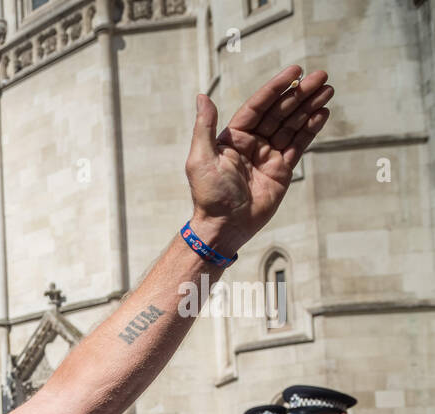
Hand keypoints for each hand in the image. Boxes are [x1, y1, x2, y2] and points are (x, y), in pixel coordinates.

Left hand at [186, 65, 332, 252]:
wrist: (224, 227)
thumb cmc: (209, 195)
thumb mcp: (201, 158)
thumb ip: (204, 127)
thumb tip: (201, 96)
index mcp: (233, 137)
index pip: (258, 106)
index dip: (276, 87)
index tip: (295, 71)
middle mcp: (252, 143)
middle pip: (280, 112)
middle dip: (300, 94)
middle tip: (322, 76)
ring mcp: (268, 155)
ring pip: (293, 125)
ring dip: (310, 107)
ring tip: (328, 89)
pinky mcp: (282, 170)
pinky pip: (299, 144)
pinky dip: (311, 128)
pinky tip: (323, 112)